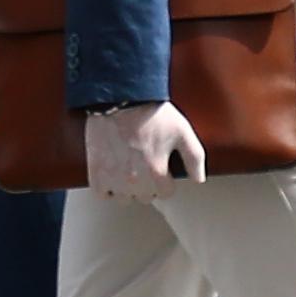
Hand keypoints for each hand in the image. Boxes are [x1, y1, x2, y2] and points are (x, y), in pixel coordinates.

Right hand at [81, 99, 204, 199]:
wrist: (120, 98)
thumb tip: (199, 179)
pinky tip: (112, 173)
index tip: (160, 167)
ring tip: (127, 168)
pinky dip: (107, 188)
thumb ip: (195, 158)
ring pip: (124, 198)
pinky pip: (103, 194)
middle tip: (143, 163)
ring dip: (127, 188)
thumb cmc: (151, 113)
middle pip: (145, 196)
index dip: (165, 179)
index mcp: (156, 172)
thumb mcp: (182, 131)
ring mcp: (113, 179)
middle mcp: (135, 181)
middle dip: (147, 184)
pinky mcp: (96, 174)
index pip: (166, 193)